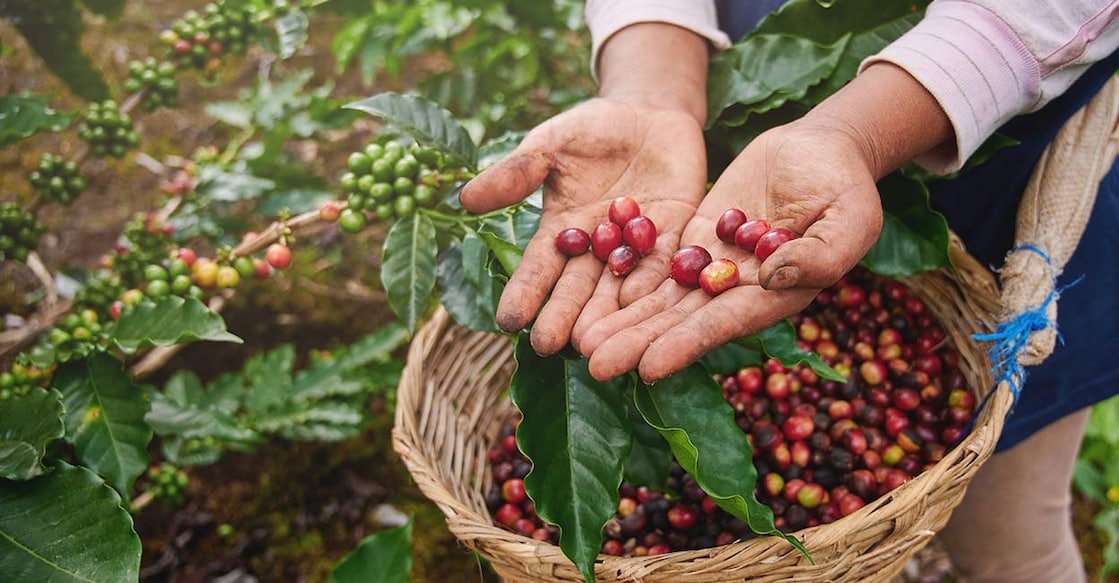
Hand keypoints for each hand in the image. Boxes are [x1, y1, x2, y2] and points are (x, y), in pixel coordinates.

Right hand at [459, 97, 707, 354]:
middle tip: (549, 346)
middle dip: (563, 317)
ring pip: (619, 288)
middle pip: (578, 289)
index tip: (508, 320)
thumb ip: (516, 173)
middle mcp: (596, 250)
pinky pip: (663, 265)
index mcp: (561, 232)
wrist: (649, 112)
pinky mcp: (675, 237)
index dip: (524, 293)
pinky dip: (653, 285)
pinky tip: (642, 307)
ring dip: (607, 317)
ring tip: (594, 345)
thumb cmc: (590, 129)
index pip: (538, 269)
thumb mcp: (549, 145)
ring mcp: (635, 248)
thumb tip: (464, 198)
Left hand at [577, 118, 884, 381]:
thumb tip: (770, 276)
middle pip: (681, 321)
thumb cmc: (847, 186)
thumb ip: (820, 253)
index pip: (724, 324)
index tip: (648, 367)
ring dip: (622, 321)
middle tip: (594, 365)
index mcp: (776, 296)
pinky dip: (625, 280)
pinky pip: (656, 262)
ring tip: (580, 343)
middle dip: (638, 343)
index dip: (686, 345)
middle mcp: (738, 291)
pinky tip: (590, 296)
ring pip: (661, 299)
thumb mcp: (850, 218)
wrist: (822, 149)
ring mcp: (713, 266)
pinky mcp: (695, 240)